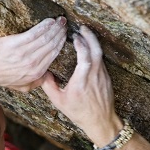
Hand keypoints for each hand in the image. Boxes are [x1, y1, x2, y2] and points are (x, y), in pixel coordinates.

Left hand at [0, 17, 66, 91]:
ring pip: (45, 38)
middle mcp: (33, 63)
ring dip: (54, 28)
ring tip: (59, 21)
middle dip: (60, 33)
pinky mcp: (16, 44)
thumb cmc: (2, 76)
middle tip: (64, 25)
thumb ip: (37, 83)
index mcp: (36, 73)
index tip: (64, 35)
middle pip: (51, 45)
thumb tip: (48, 76)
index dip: (60, 43)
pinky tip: (49, 21)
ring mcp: (24, 53)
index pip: (53, 55)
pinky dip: (43, 26)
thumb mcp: (22, 87)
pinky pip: (34, 33)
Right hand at [41, 26, 122, 142]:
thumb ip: (49, 86)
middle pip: (96, 51)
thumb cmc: (79, 112)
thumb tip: (42, 72)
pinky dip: (95, 51)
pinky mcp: (106, 78)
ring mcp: (102, 77)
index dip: (81, 45)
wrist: (101, 121)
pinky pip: (101, 60)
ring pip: (100, 54)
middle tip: (82, 28)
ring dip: (93, 42)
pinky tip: (90, 47)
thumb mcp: (59, 101)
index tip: (74, 37)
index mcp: (81, 83)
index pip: (84, 58)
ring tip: (85, 34)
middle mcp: (94, 77)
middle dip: (90, 37)